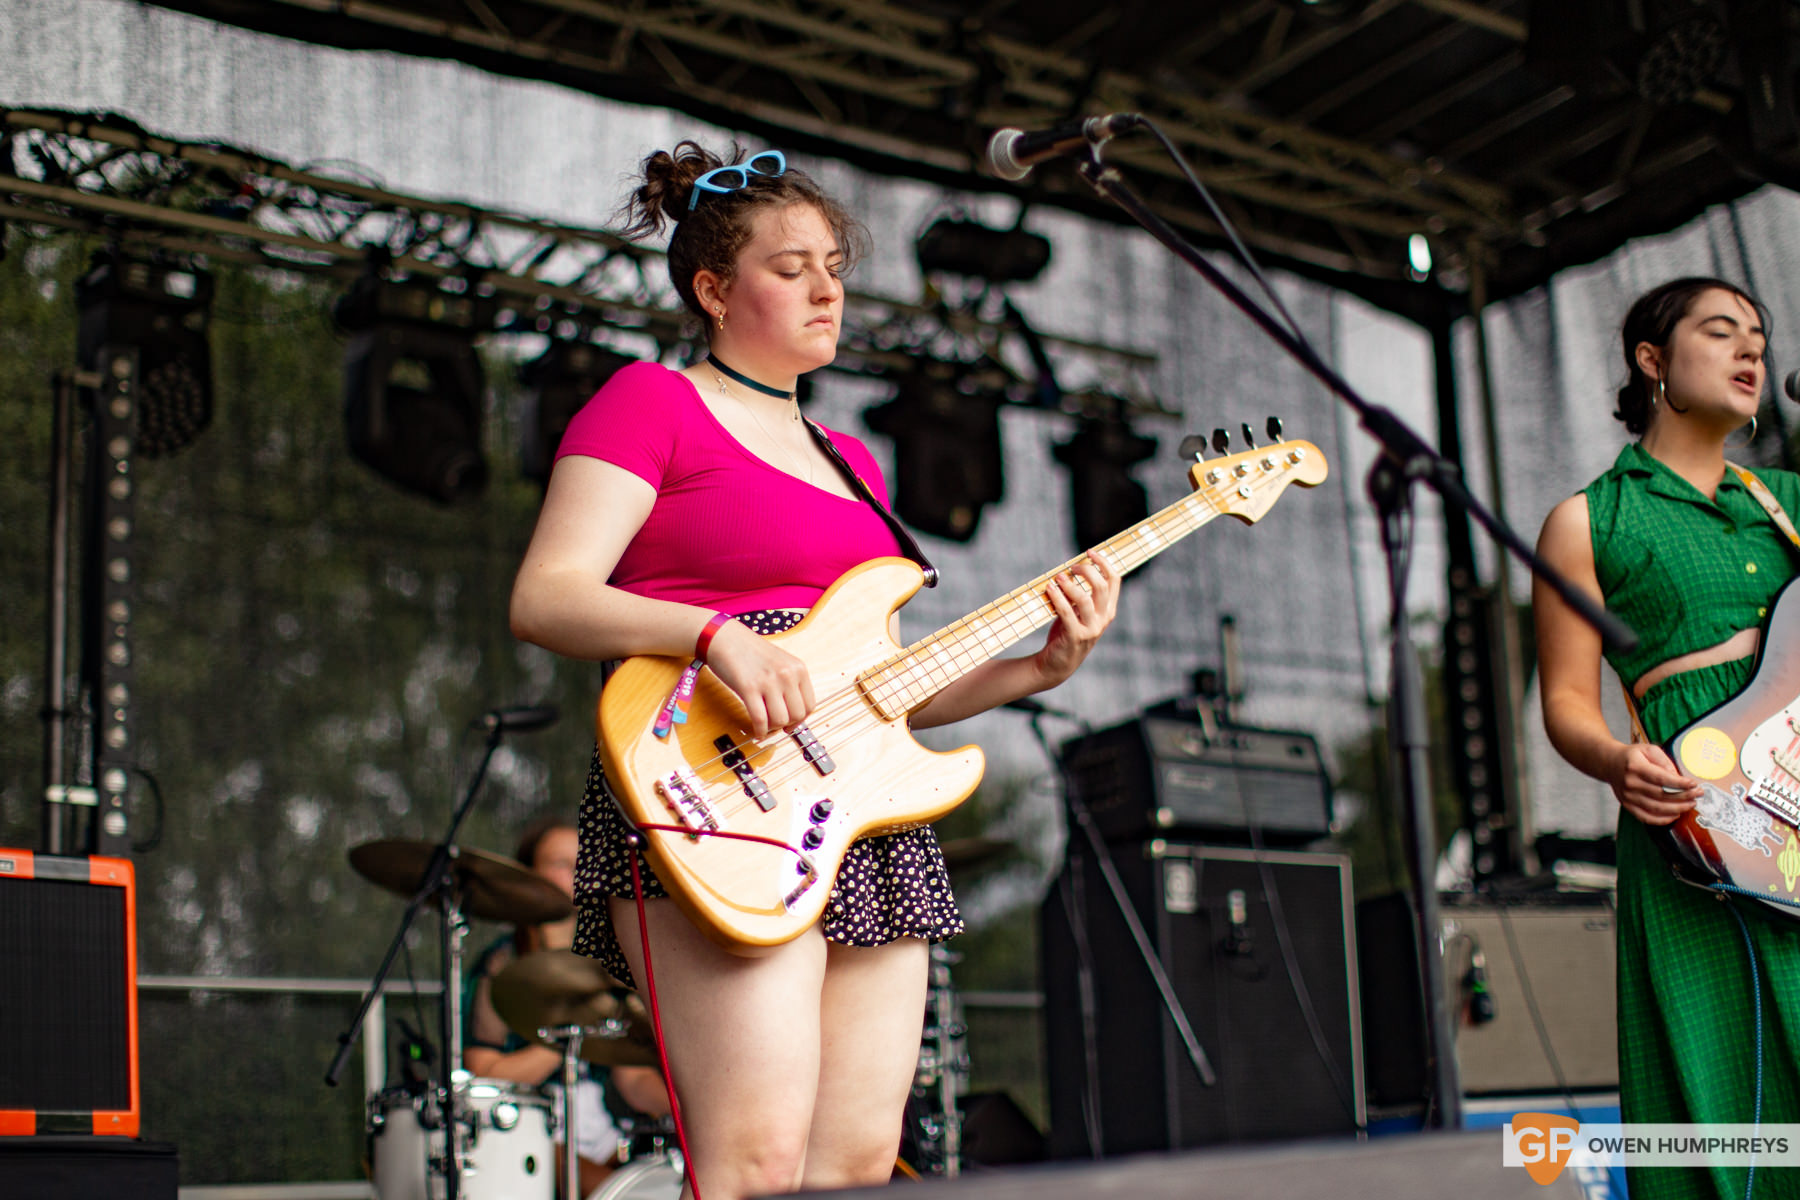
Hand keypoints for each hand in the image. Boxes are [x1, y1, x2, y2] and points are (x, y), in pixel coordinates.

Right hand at [700, 619, 814, 737]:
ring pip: (780, 720)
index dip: (800, 720)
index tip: (791, 723)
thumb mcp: (780, 662)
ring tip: (764, 724)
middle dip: (786, 724)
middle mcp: (787, 674)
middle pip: (797, 715)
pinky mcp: (749, 688)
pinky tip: (757, 731)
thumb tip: (794, 714)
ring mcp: (768, 681)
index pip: (809, 705)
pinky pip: (760, 720)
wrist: (724, 637)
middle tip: (775, 724)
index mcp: (798, 668)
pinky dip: (759, 731)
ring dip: (772, 728)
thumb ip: (790, 683)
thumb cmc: (749, 651)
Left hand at [1032, 551, 1120, 688]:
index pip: (1114, 581)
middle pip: (1101, 586)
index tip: (1090, 552)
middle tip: (1071, 567)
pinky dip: (1057, 598)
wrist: (1057, 664)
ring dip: (1069, 585)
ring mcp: (1091, 629)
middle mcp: (1103, 619)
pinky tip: (1049, 589)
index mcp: (1108, 610)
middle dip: (1086, 571)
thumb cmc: (1067, 632)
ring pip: (1084, 599)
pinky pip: (1066, 613)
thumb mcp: (1079, 612)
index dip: (1104, 563)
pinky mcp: (1075, 637)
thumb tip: (1074, 567)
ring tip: (1057, 578)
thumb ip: (1082, 594)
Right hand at [1609, 741, 1698, 824]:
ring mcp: (1628, 797)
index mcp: (1635, 767)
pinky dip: (1663, 819)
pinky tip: (1675, 814)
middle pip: (1661, 795)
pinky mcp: (1628, 806)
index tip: (1694, 784)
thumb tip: (1678, 778)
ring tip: (1691, 805)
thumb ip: (1664, 762)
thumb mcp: (1648, 750)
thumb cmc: (1632, 756)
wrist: (1609, 763)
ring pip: (1657, 808)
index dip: (1680, 784)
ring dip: (1677, 808)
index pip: (1661, 779)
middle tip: (1698, 794)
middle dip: (1684, 796)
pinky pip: (1647, 818)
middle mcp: (1630, 783)